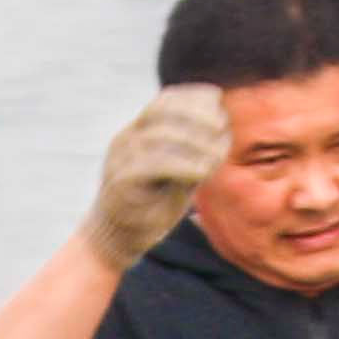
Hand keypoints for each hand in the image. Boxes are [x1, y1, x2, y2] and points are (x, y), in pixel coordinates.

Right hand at [82, 86, 231, 267]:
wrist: (115, 242)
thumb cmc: (151, 208)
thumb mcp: (177, 175)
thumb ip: (193, 154)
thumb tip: (223, 132)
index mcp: (137, 132)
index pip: (165, 100)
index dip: (194, 96)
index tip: (219, 104)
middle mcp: (126, 139)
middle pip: (162, 109)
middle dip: (199, 114)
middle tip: (222, 129)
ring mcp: (120, 159)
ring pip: (159, 134)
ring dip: (196, 141)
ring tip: (217, 156)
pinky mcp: (120, 182)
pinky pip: (155, 164)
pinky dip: (185, 165)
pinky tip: (203, 172)